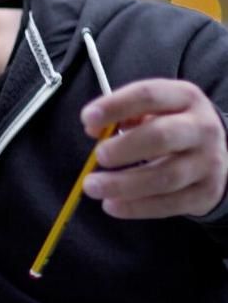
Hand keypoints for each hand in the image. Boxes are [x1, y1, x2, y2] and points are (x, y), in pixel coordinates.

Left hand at [80, 79, 227, 218]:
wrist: (217, 153)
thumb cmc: (172, 127)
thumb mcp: (154, 110)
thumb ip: (122, 115)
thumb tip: (92, 127)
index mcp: (184, 98)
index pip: (148, 95)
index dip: (115, 106)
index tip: (87, 118)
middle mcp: (201, 128)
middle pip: (161, 136)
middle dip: (124, 148)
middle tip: (98, 157)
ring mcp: (207, 163)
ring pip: (165, 177)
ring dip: (123, 184)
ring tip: (92, 187)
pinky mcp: (205, 193)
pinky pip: (168, 204)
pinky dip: (135, 207)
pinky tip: (111, 205)